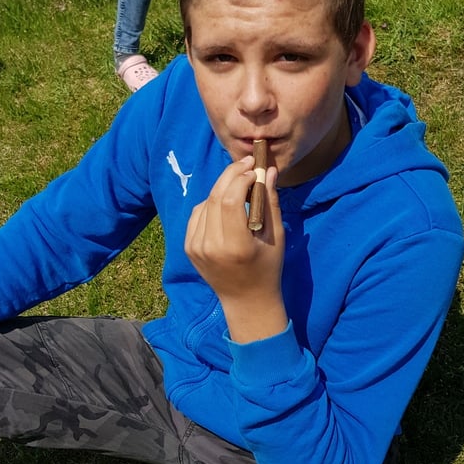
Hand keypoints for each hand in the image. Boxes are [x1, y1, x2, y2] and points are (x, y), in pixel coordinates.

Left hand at [185, 157, 287, 341]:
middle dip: (231, 175)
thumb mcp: (275, 236)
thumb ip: (270, 202)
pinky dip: (211, 202)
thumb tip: (269, 171)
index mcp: (235, 246)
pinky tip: (225, 202)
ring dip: (222, 187)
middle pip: (215, 197)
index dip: (240, 179)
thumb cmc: (267, 268)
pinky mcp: (189, 247)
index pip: (229, 200)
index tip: (255, 170)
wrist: (245, 300)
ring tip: (239, 181)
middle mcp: (211, 246)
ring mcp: (196, 247)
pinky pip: (198, 214)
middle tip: (247, 163)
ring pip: (205, 203)